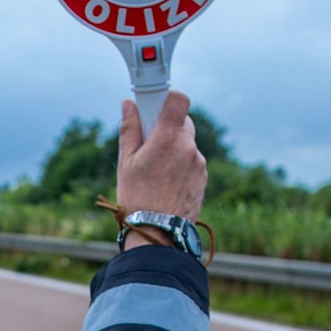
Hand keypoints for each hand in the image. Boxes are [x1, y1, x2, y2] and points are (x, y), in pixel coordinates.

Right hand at [116, 91, 207, 246]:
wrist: (158, 232)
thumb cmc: (138, 197)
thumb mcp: (126, 162)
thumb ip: (129, 129)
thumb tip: (128, 105)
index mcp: (168, 138)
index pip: (179, 100)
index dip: (169, 98)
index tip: (156, 106)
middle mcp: (188, 147)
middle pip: (182, 123)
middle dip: (167, 128)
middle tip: (149, 143)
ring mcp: (199, 164)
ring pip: (186, 145)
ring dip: (174, 150)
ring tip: (156, 172)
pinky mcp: (203, 178)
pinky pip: (192, 162)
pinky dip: (181, 166)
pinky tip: (166, 183)